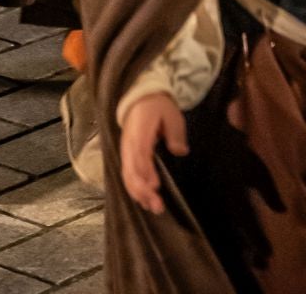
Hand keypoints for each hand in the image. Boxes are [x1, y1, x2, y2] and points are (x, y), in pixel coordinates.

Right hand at [120, 93, 187, 214]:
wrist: (140, 96)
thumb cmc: (158, 106)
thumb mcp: (171, 114)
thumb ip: (175, 133)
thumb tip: (180, 152)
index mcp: (139, 132)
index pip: (139, 155)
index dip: (145, 172)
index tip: (155, 187)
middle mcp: (129, 144)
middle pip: (130, 170)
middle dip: (142, 190)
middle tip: (158, 207)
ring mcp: (126, 150)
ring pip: (126, 175)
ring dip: (138, 193)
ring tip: (153, 208)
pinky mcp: (126, 155)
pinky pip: (126, 174)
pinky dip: (133, 188)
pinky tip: (143, 200)